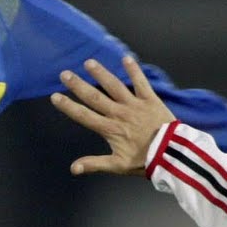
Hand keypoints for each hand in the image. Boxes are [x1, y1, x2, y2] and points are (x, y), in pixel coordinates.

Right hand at [51, 57, 175, 176]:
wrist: (170, 154)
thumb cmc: (144, 161)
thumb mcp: (118, 166)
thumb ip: (94, 164)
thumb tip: (73, 168)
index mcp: (109, 129)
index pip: (84, 115)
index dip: (69, 106)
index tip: (55, 96)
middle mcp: (119, 113)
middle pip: (95, 97)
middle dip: (78, 85)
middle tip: (65, 74)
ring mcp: (134, 105)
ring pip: (114, 86)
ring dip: (101, 74)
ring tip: (89, 63)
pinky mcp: (150, 100)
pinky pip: (141, 82)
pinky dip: (134, 70)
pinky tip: (126, 58)